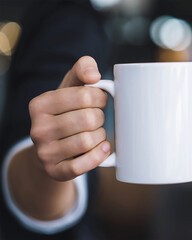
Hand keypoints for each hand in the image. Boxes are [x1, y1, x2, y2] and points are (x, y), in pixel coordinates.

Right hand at [29, 56, 110, 180]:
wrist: (51, 147)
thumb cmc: (65, 113)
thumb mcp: (70, 88)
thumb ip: (81, 70)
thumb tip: (94, 75)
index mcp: (40, 104)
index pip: (84, 96)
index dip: (100, 98)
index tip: (100, 101)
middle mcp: (38, 129)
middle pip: (88, 119)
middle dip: (100, 118)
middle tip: (98, 119)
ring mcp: (45, 152)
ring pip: (88, 141)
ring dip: (100, 136)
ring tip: (96, 133)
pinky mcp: (55, 171)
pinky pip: (82, 165)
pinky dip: (99, 155)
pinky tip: (104, 148)